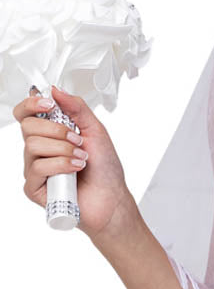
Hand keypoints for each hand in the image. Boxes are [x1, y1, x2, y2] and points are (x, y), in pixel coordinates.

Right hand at [14, 84, 134, 240]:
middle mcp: (39, 150)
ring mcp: (35, 169)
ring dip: (63, 150)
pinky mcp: (34, 188)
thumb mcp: (95, 130)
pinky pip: (37, 168)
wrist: (112, 198)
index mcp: (49, 134)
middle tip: (78, 142)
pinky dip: (60, 165)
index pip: (25, 113)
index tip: (49, 104)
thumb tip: (55, 90)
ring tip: (81, 159)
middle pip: (28, 127)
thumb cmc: (105, 169)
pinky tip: (75, 171)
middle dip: (57, 131)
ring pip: (33, 146)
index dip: (31, 104)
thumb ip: (76, 108)